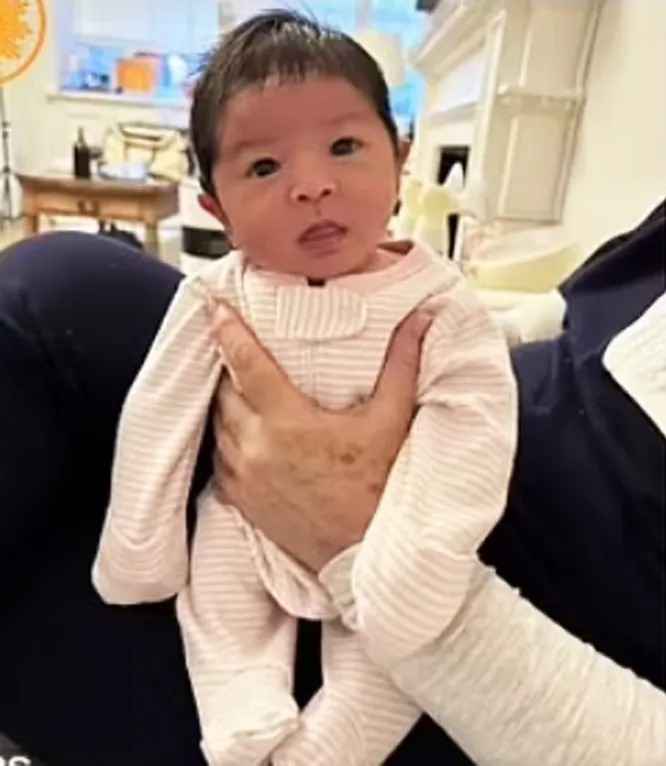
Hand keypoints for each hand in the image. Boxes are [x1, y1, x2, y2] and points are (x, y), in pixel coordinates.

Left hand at [212, 303, 431, 571]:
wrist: (362, 557)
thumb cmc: (378, 490)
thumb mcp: (391, 423)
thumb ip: (401, 366)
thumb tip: (418, 321)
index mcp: (289, 422)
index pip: (246, 363)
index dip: (227, 328)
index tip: (213, 304)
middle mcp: (257, 447)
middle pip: (225, 390)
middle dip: (228, 365)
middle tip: (235, 345)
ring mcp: (245, 476)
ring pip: (218, 424)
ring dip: (226, 401)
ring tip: (240, 385)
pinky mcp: (242, 501)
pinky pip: (220, 458)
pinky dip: (227, 437)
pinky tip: (244, 432)